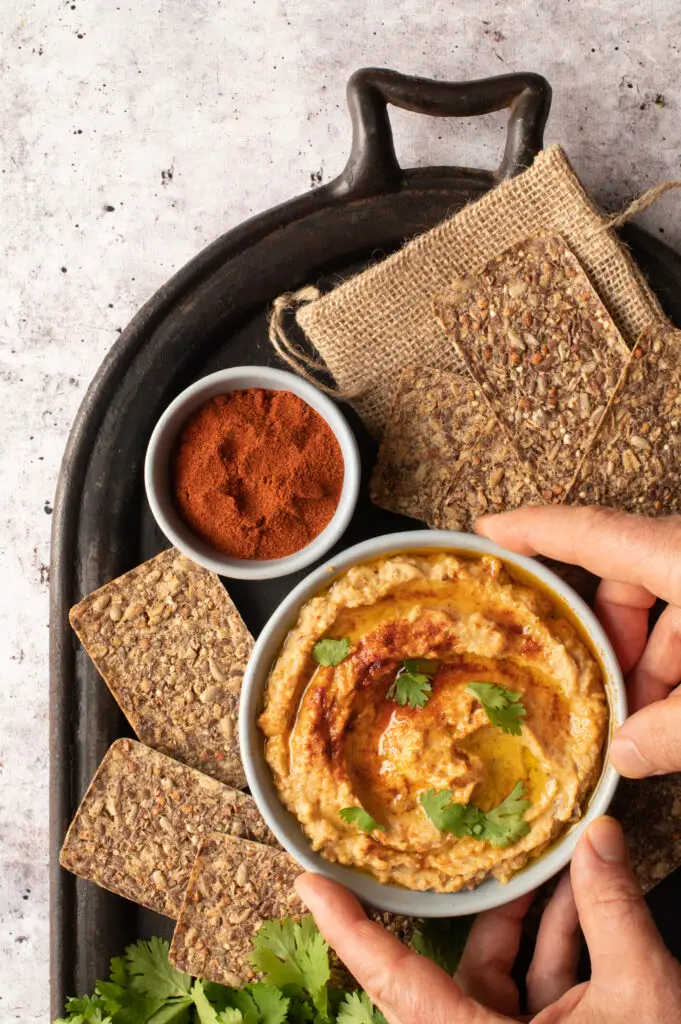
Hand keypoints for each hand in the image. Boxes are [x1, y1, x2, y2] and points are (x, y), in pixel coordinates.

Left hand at [295, 818, 680, 1022]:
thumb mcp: (640, 998)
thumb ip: (612, 914)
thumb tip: (598, 837)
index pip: (398, 984)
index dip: (350, 933)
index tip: (310, 885)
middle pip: (466, 964)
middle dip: (490, 899)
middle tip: (481, 837)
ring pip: (509, 970)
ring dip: (540, 914)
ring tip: (562, 856)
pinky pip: (540, 986)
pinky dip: (562, 942)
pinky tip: (587, 894)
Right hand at [476, 506, 680, 777]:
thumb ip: (672, 731)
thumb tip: (628, 755)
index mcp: (679, 554)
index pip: (588, 532)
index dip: (531, 530)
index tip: (489, 531)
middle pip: (625, 577)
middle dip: (605, 636)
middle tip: (596, 690)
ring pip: (667, 604)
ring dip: (649, 659)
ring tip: (648, 720)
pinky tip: (678, 713)